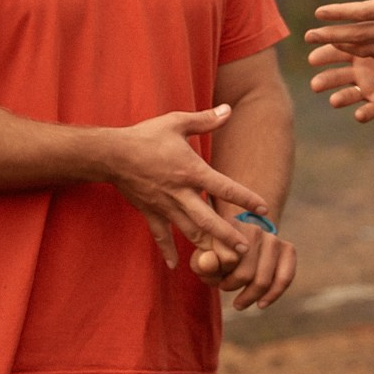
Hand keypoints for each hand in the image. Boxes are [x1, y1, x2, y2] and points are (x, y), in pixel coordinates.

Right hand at [103, 107, 272, 268]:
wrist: (110, 154)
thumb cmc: (145, 137)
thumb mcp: (177, 122)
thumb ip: (205, 119)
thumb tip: (229, 108)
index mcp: (192, 171)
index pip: (225, 188)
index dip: (246, 199)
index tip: (263, 209)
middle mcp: (180, 193)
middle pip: (209, 220)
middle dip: (228, 236)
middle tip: (247, 249)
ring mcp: (164, 205)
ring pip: (188, 231)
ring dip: (206, 246)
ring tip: (223, 260)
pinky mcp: (149, 212)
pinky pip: (160, 235)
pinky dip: (168, 250)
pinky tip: (175, 266)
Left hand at [192, 224, 296, 310]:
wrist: (236, 244)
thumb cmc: (216, 256)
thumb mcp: (201, 259)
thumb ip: (201, 262)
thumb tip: (211, 262)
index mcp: (230, 228)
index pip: (227, 262)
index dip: (220, 278)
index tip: (216, 281)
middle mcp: (254, 229)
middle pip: (245, 274)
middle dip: (233, 287)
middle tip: (225, 288)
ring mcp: (273, 239)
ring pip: (264, 280)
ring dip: (250, 295)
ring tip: (239, 303)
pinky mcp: (288, 249)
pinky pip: (284, 278)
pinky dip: (273, 295)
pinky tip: (261, 304)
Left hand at [304, 0, 373, 60]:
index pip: (360, 11)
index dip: (338, 12)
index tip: (319, 12)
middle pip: (356, 34)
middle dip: (330, 35)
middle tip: (308, 36)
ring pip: (364, 48)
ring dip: (342, 45)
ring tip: (325, 42)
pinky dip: (360, 52)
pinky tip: (350, 49)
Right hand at [306, 42, 373, 121]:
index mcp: (361, 50)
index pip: (339, 49)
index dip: (325, 49)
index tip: (310, 42)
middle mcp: (360, 71)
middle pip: (336, 75)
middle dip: (325, 78)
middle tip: (315, 83)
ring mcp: (370, 88)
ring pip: (348, 95)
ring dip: (340, 98)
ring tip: (333, 100)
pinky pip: (371, 110)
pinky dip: (364, 113)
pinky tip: (359, 114)